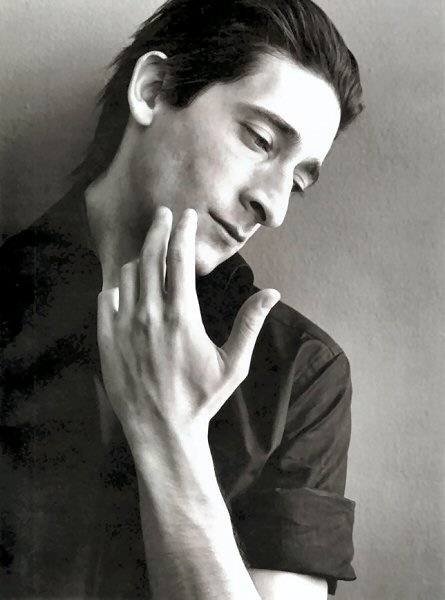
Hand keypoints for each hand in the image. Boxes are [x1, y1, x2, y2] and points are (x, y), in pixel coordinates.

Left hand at [97, 207, 279, 446]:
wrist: (162, 429)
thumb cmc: (202, 398)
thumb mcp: (234, 364)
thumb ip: (251, 324)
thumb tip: (273, 293)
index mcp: (182, 316)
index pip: (180, 259)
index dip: (183, 231)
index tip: (187, 215)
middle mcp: (150, 315)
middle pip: (150, 257)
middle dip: (158, 229)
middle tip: (164, 214)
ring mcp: (124, 327)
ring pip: (126, 275)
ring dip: (140, 259)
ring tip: (150, 256)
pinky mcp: (107, 340)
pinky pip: (105, 298)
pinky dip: (116, 286)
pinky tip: (126, 287)